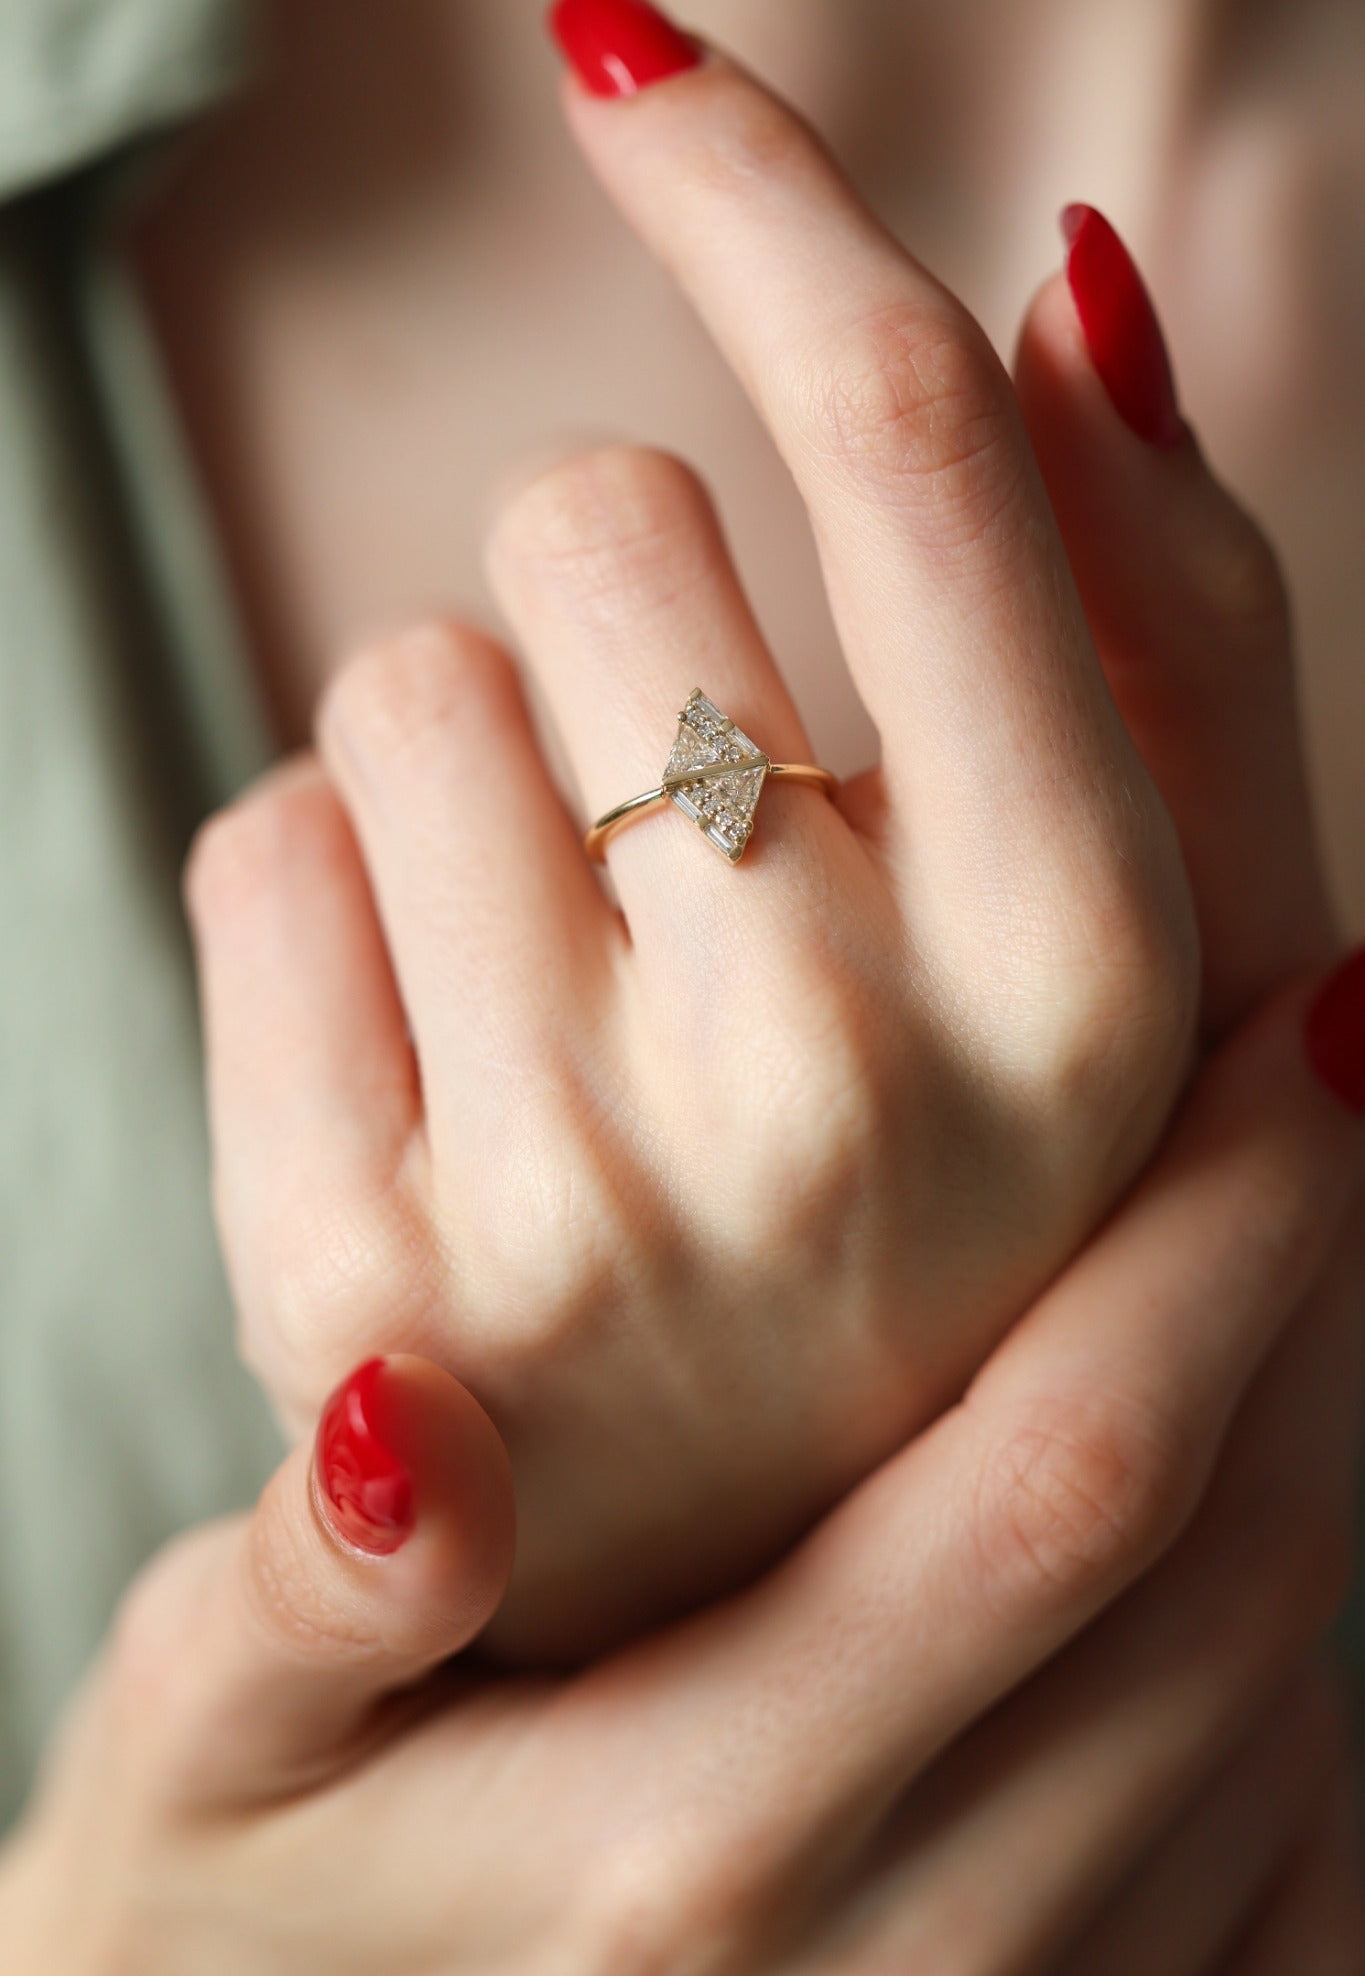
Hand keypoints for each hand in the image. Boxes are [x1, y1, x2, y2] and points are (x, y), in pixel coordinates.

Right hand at [4, 964, 1359, 1972]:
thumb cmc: (235, 1920)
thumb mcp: (205, 1752)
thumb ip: (302, 1601)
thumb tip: (399, 1418)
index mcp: (695, 1842)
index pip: (1055, 1495)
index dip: (1211, 1249)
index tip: (1302, 1034)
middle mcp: (898, 1965)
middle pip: (1232, 1588)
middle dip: (1313, 1305)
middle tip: (1332, 1072)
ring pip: (1280, 1705)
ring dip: (1321, 1448)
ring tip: (1305, 1239)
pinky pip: (1288, 1878)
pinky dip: (1307, 1668)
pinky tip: (1249, 1510)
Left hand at [187, 0, 1201, 1661]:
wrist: (754, 1558)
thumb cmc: (952, 1188)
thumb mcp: (1139, 928)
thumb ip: (1170, 611)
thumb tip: (1067, 278)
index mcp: (1087, 972)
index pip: (903, 443)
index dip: (749, 185)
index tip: (614, 53)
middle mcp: (846, 1089)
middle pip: (588, 513)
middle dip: (613, 621)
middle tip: (683, 840)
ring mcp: (583, 1206)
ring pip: (391, 678)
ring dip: (467, 770)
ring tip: (575, 981)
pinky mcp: (353, 1294)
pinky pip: (253, 856)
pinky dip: (327, 911)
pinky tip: (445, 1076)